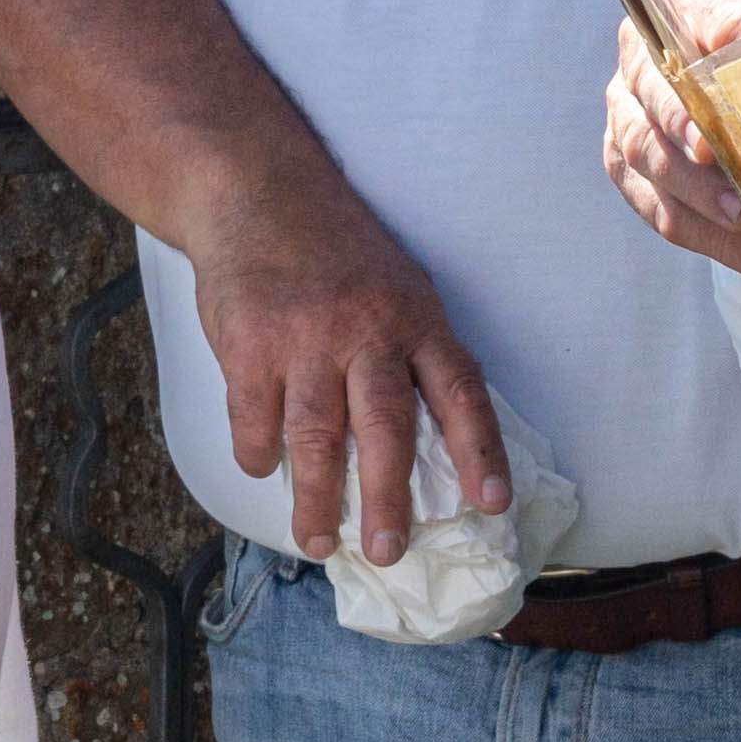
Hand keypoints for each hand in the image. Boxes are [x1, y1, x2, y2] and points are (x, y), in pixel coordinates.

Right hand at [191, 178, 499, 564]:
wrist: (257, 192)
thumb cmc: (335, 251)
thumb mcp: (398, 286)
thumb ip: (413, 352)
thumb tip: (432, 443)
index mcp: (415, 319)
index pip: (459, 391)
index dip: (479, 451)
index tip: (491, 504)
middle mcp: (366, 330)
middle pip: (385, 429)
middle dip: (388, 499)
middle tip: (388, 550)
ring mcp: (305, 339)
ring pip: (316, 439)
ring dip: (317, 501)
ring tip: (318, 541)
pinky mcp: (249, 346)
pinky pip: (255, 421)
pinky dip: (259, 454)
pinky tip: (265, 468)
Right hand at [600, 0, 740, 282]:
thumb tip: (731, 32)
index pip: (674, 35)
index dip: (687, 89)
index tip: (713, 126)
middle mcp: (640, 52)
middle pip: (650, 111)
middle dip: (694, 162)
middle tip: (740, 197)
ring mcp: (630, 111)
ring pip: (648, 164)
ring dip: (702, 205)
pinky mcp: (635, 167)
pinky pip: (661, 210)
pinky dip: (714, 240)